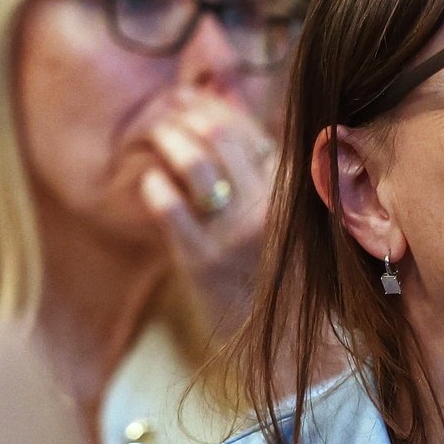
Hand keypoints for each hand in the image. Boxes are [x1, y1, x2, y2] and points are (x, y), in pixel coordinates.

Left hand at [137, 88, 279, 339]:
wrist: (285, 349)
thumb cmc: (286, 282)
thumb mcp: (294, 224)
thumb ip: (274, 175)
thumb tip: (242, 123)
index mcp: (296, 197)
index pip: (253, 131)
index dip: (215, 107)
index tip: (190, 95)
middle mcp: (269, 210)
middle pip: (222, 136)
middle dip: (186, 113)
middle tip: (165, 108)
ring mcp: (235, 236)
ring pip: (195, 163)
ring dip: (167, 138)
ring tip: (151, 133)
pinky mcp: (203, 264)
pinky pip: (168, 208)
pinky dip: (153, 185)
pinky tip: (148, 181)